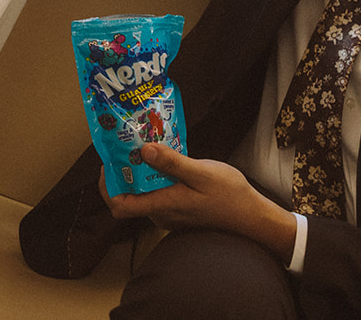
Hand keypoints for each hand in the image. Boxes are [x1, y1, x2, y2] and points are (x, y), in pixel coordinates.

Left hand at [102, 143, 297, 264]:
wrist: (252, 216)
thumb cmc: (229, 195)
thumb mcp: (201, 173)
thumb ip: (172, 163)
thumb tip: (143, 150)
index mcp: (162, 206)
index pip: (119, 205)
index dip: (108, 185)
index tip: (112, 161)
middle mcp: (161, 213)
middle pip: (129, 195)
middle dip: (124, 170)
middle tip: (129, 143)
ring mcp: (170, 212)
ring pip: (144, 192)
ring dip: (141, 171)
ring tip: (147, 144)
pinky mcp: (179, 208)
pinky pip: (159, 191)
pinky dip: (156, 175)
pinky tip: (167, 157)